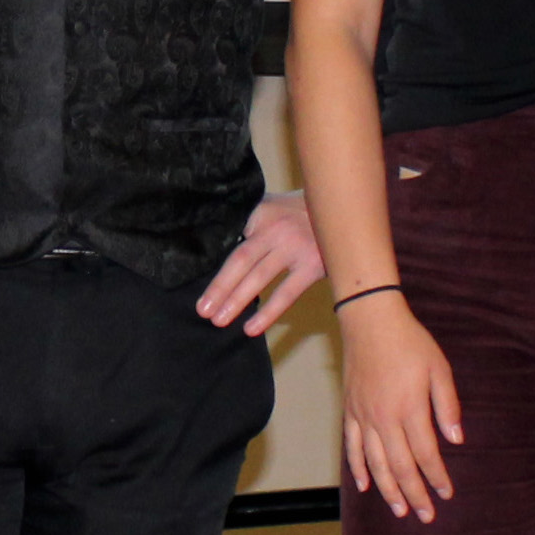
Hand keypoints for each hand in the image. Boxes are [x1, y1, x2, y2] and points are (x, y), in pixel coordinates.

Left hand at [199, 192, 324, 335]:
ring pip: (259, 277)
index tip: (189, 275)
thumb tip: (214, 245)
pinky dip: (268, 312)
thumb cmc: (299, 214)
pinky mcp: (313, 265)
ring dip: (237, 300)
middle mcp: (275, 228)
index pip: (230, 239)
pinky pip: (286, 293)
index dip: (210, 257)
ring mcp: (295, 246)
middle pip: (240, 260)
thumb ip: (248, 221)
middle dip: (219, 286)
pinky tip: (251, 328)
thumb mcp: (272, 206)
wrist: (344, 209)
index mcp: (260, 213)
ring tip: (218, 320)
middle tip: (202, 310)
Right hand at [336, 292, 461, 520]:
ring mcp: (364, 416)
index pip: (426, 454)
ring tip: (400, 510)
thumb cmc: (410, 342)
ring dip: (388, 490)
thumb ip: (447, 406)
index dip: (437, 477)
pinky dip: (358, 469)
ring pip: (375, 463)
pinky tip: (366, 486)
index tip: (446, 493)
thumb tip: (456, 439)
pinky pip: (353, 446)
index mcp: (410, 408)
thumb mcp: (439, 369)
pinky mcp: (351, 410)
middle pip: (400, 466)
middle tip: (426, 515)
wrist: (370, 320)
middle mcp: (385, 418)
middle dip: (415, 494)